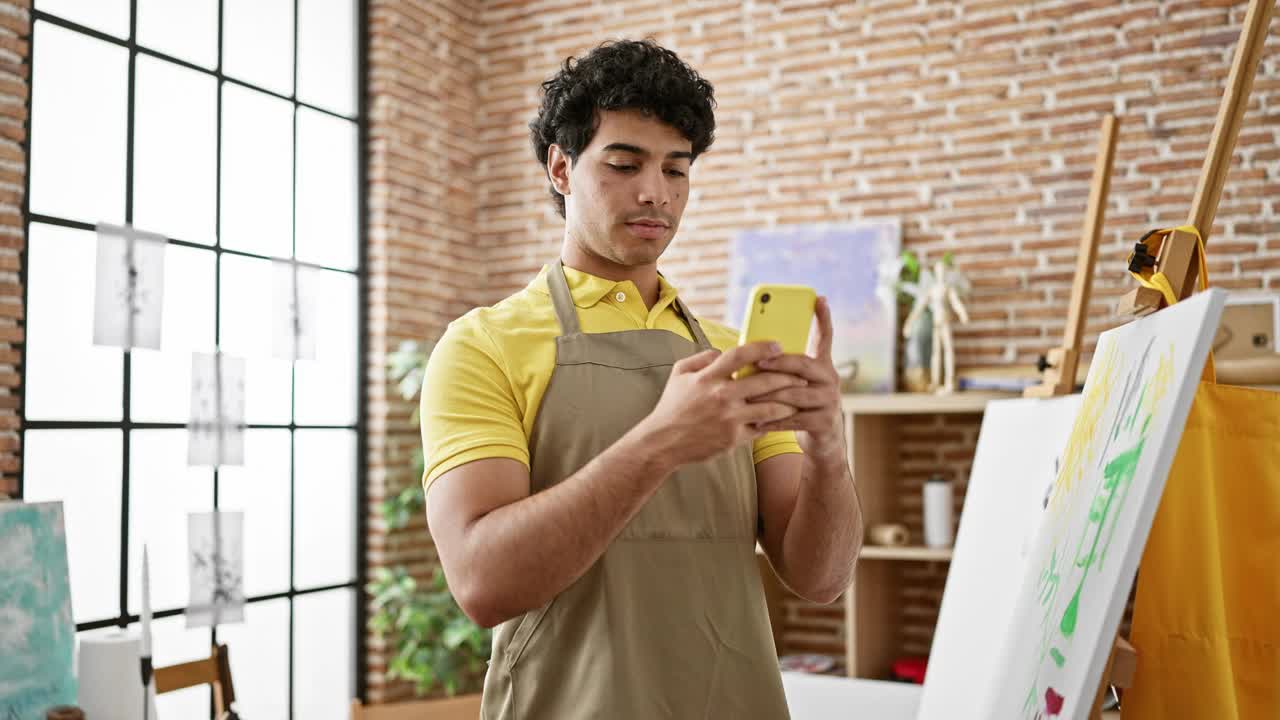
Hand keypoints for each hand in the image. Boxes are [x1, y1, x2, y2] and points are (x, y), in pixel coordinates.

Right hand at [640, 341, 806, 466]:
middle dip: (787, 376)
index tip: (778, 345)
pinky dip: (772, 422)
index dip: (762, 348)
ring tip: (799, 398)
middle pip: (764, 381)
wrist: (663, 442)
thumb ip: (701, 358)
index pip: (740, 355)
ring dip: (788, 402)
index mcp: (708, 377)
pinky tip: (781, 418)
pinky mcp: (733, 438)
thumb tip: (721, 351)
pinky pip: (761, 428)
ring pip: (770, 408)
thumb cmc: (672, 407)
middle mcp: (721, 396)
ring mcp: (729, 418)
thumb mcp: (679, 374)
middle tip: (801, 375)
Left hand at [748, 297, 844, 463]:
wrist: (823, 442)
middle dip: (778, 362)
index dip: (823, 318)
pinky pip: (794, 418)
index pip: (825, 338)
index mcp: (822, 366)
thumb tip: (751, 352)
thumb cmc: (801, 408)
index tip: (819, 298)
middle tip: (757, 360)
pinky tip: (756, 421)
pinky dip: (773, 420)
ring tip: (747, 395)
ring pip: (794, 393)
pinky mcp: (824, 422)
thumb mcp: (797, 385)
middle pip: (803, 365)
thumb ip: (784, 370)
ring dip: (768, 395)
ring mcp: (829, 401)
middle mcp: (830, 380)